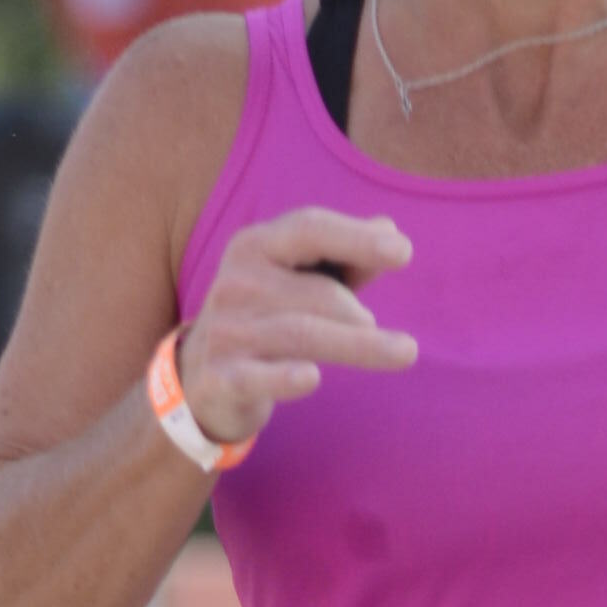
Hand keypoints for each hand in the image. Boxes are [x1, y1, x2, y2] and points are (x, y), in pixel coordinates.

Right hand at [164, 203, 414, 456]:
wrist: (202, 378)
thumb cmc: (266, 317)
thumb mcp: (298, 280)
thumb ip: (344, 257)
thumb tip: (390, 229)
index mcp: (255, 246)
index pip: (309, 229)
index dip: (357, 238)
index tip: (404, 252)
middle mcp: (236, 282)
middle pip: (316, 292)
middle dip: (359, 313)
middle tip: (396, 341)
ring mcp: (227, 331)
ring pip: (300, 333)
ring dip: (358, 345)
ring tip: (404, 352)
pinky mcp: (221, 377)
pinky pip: (257, 376)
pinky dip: (285, 377)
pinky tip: (312, 378)